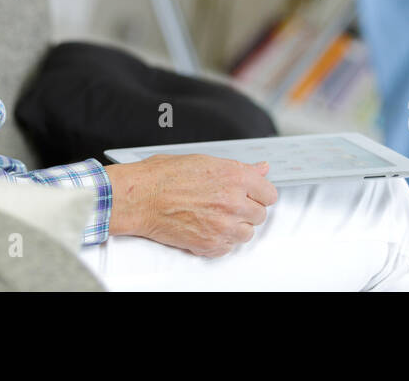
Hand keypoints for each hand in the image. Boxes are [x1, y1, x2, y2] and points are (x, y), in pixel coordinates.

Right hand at [105, 154, 277, 257]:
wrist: (139, 197)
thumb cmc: (163, 176)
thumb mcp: (205, 161)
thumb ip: (239, 168)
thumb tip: (261, 169)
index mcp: (235, 177)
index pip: (269, 193)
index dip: (259, 194)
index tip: (251, 195)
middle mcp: (233, 202)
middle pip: (260, 215)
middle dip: (246, 210)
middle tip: (226, 205)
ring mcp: (223, 226)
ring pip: (246, 233)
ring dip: (235, 227)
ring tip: (214, 217)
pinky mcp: (210, 244)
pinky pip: (228, 248)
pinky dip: (220, 241)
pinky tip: (205, 228)